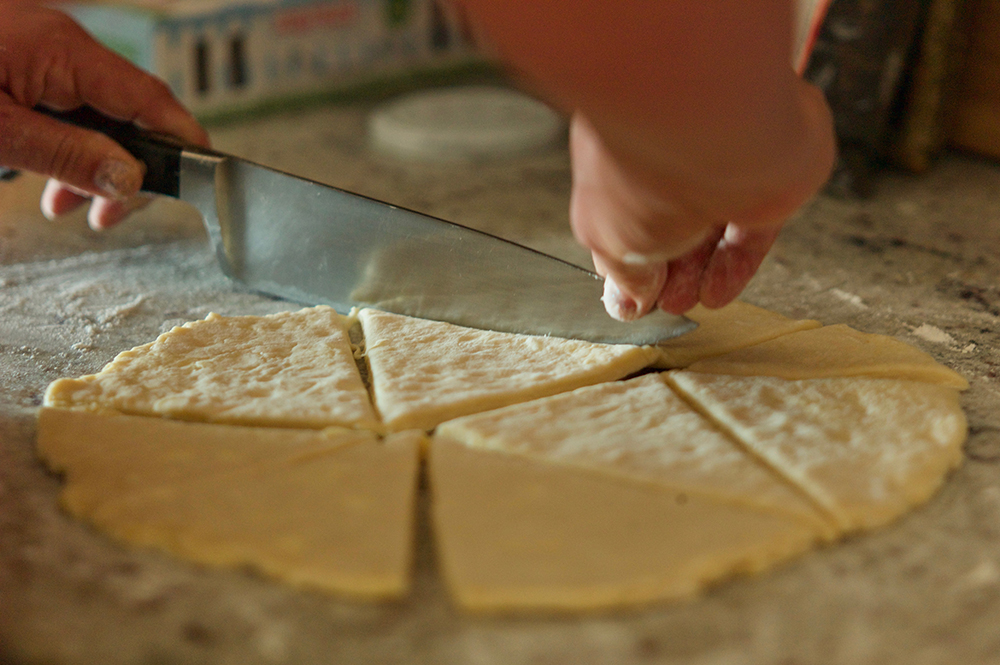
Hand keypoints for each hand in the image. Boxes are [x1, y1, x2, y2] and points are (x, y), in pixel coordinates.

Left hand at [0, 1, 207, 228]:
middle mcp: (62, 43)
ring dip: (95, 162)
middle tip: (109, 215)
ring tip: (67, 206)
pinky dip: (68, 141)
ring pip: (97, 112)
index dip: (183, 142)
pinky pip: (67, 102)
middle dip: (129, 168)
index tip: (200, 182)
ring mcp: (43, 47)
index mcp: (63, 51)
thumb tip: (130, 179)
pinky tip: (50, 174)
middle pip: (129, 111)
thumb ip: (64, 154)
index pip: (150, 99)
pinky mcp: (24, 56)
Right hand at [569, 113, 800, 319]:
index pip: (626, 205)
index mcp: (624, 146)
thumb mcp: (609, 238)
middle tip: (658, 298)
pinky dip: (735, 263)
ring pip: (714, 224)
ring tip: (684, 301)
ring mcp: (726, 160)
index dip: (629, 252)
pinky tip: (716, 291)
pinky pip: (754, 228)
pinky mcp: (773, 175)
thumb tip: (630, 299)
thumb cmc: (646, 169)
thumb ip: (623, 272)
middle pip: (673, 218)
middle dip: (665, 265)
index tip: (630, 291)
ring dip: (698, 268)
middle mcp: (674, 147)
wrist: (712, 132)